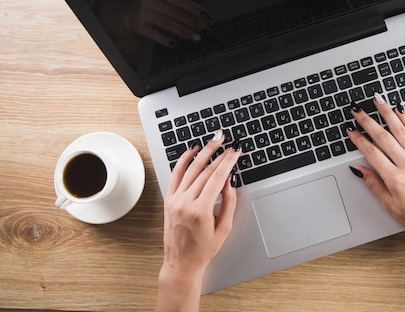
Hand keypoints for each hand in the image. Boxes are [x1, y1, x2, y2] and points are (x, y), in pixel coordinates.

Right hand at [125, 0, 210, 46]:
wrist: (129, 16)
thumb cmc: (154, 10)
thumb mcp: (165, 4)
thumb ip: (180, 8)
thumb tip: (201, 19)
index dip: (194, 8)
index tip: (207, 16)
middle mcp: (151, 0)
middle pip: (175, 12)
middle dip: (193, 23)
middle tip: (205, 32)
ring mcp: (144, 13)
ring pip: (167, 23)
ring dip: (183, 31)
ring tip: (196, 38)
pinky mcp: (140, 26)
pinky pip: (155, 34)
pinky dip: (166, 40)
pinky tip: (176, 44)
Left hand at [161, 133, 239, 277]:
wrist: (181, 263)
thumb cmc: (203, 249)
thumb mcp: (224, 228)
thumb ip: (229, 202)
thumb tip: (230, 181)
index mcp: (200, 211)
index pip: (217, 178)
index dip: (228, 162)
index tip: (235, 152)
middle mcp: (185, 203)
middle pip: (205, 171)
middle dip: (219, 155)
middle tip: (228, 144)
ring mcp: (175, 200)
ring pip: (191, 169)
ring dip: (203, 152)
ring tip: (214, 142)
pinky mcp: (169, 200)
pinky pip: (175, 174)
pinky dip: (183, 160)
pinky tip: (192, 151)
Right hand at [346, 94, 404, 243]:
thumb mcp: (389, 205)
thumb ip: (373, 184)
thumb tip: (359, 169)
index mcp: (395, 179)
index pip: (371, 153)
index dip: (358, 139)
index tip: (350, 130)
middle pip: (383, 137)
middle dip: (367, 121)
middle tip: (357, 111)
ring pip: (400, 130)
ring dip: (387, 114)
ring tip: (378, 102)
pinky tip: (400, 112)